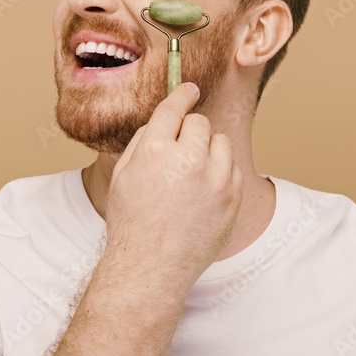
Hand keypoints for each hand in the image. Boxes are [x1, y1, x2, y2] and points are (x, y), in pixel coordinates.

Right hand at [103, 82, 243, 292]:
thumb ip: (142, 142)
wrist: (151, 266)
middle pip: (199, 122)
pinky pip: (233, 168)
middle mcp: (187, 160)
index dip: (182, 94)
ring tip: (191, 173)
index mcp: (154, 151)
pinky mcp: (232, 198)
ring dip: (207, 149)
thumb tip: (164, 120)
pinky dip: (220, 172)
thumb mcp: (123, 175)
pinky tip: (202, 190)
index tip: (189, 89)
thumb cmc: (131, 222)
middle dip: (189, 130)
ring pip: (220, 141)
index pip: (174, 107)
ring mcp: (215, 180)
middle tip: (178, 150)